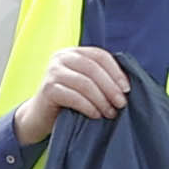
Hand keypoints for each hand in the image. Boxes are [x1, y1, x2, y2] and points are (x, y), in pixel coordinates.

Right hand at [14, 45, 130, 144]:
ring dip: (102, 100)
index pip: (99, 56)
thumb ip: (101, 77)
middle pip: (93, 69)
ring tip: (110, 112)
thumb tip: (126, 85)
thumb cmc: (70, 99)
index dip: (116, 72)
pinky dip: (89, 107)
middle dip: (111, 88)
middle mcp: (60, 58)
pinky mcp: (47, 89)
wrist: (41, 116)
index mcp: (73, 52)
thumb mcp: (87, 83)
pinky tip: (96, 115)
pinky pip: (74, 97)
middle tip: (121, 104)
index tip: (127, 89)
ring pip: (85, 83)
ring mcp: (51, 72)